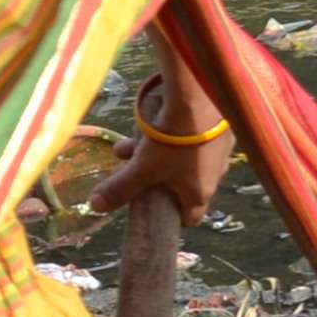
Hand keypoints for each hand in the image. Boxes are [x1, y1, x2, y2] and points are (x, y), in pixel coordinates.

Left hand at [89, 105, 231, 220]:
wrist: (199, 100)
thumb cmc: (172, 142)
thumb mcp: (142, 168)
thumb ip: (120, 187)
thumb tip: (95, 206)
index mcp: (199, 192)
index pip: (191, 217)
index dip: (171, 217)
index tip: (153, 210)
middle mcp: (214, 176)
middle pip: (183, 186)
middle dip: (155, 178)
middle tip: (136, 167)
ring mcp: (220, 152)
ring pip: (187, 160)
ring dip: (162, 154)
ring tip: (135, 140)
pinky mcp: (221, 129)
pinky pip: (196, 138)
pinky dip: (179, 135)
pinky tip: (161, 120)